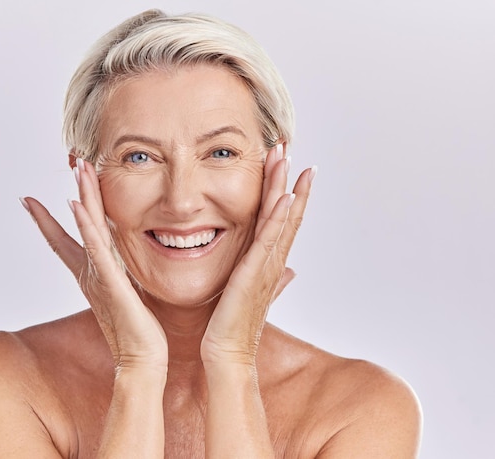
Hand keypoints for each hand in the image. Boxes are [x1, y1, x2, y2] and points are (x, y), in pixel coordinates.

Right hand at [20, 159, 167, 371]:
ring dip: (84, 197)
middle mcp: (91, 271)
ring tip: (79, 169)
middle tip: (73, 162)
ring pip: (89, 228)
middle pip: (80, 223)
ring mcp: (99, 275)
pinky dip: (85, 227)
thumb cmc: (137, 330)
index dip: (47, 220)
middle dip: (77, 191)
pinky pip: (98, 250)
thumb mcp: (124, 296)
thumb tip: (120, 264)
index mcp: (93, 273)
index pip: (65, 240)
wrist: (141, 358)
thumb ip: (118, 277)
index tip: (29, 200)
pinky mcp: (111, 283)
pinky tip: (78, 206)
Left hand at [201, 144, 315, 364]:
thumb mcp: (244, 293)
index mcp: (266, 262)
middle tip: (288, 145)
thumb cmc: (230, 326)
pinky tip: (287, 196)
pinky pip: (270, 240)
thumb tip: (286, 270)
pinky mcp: (255, 275)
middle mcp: (271, 261)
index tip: (287, 163)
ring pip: (281, 219)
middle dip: (288, 177)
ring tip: (290, 157)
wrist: (226, 354)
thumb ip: (261, 277)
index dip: (286, 190)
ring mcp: (266, 267)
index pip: (280, 219)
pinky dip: (280, 218)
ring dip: (287, 187)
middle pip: (285, 212)